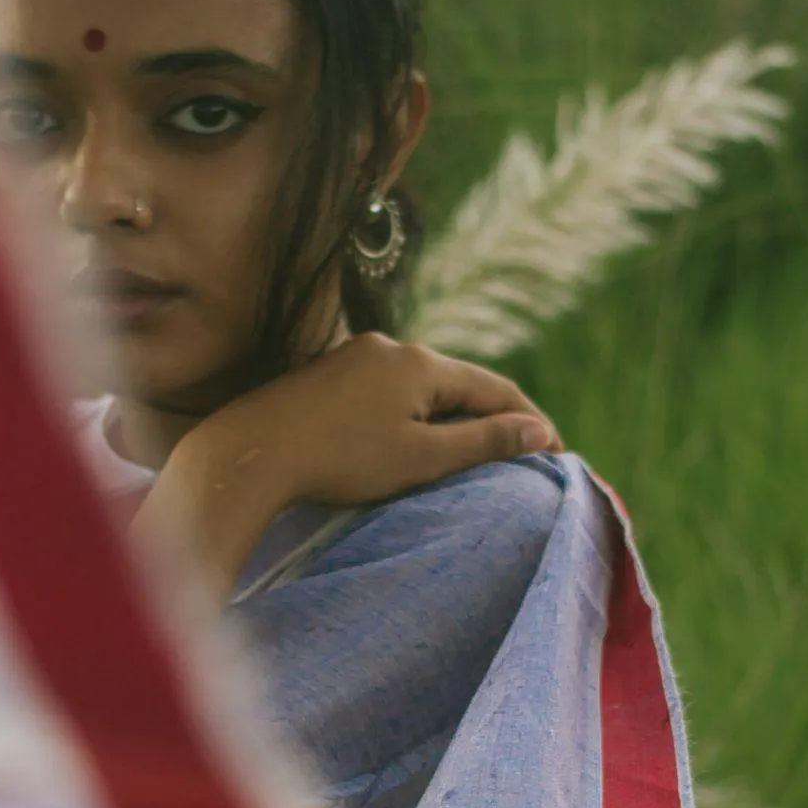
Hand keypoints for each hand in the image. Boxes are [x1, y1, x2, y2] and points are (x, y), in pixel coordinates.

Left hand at [137, 336, 559, 597]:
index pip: (495, 388)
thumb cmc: (340, 460)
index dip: (529, 422)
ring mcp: (354, 356)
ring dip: (448, 416)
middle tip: (519, 454)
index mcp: (420, 362)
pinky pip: (386, 392)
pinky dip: (410, 415)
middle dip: (490, 416)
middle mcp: (390, 346)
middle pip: (457, 382)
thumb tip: (538, 432)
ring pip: (419, 387)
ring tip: (468, 453)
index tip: (555, 453)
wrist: (251, 453)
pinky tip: (408, 440)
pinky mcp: (327, 374)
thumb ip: (483, 442)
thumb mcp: (421, 457)